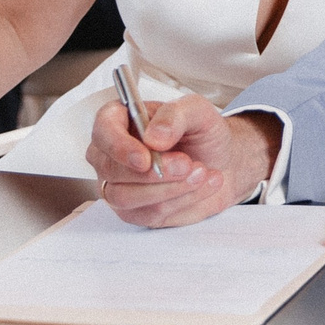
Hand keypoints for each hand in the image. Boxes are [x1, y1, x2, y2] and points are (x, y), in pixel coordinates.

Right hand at [86, 96, 275, 227]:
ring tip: (202, 173)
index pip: (103, 131)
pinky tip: (203, 185)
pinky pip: (150, 213)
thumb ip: (174, 115)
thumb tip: (153, 137)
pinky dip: (181, 200)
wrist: (222, 161)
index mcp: (119, 120)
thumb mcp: (197, 111)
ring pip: (126, 197)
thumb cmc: (201, 133)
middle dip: (153, 172)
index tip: (145, 158)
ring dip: (169, 188)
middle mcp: (112, 155)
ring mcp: (119, 186)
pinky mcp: (136, 211)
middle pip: (111, 170)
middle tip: (187, 164)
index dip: (119, 147)